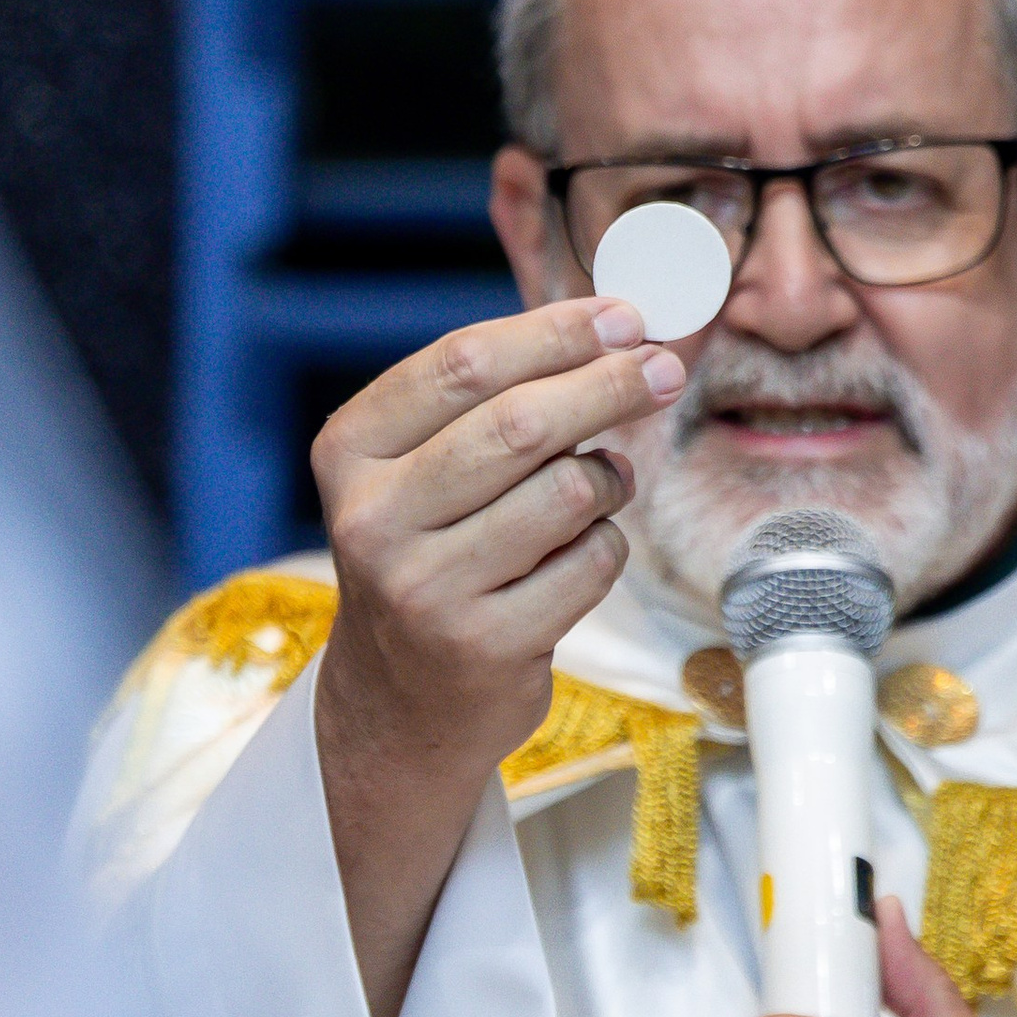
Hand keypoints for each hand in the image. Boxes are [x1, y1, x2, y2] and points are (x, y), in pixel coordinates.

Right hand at [310, 297, 687, 1016]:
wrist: (399, 701)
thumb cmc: (431, 554)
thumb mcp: (420, 471)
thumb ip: (492, 399)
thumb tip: (613, 324)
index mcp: (351, 453)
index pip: (465, 364)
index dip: (556, 331)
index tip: (623, 315)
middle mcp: (374, 519)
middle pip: (523, 422)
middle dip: (609, 383)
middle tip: (665, 365)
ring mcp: (426, 588)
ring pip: (569, 491)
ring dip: (609, 476)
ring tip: (603, 482)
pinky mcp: (484, 645)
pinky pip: (591, 562)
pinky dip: (605, 546)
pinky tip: (576, 556)